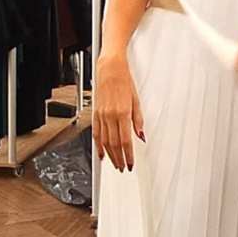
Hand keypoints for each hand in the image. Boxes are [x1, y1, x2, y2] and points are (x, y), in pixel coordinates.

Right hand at [93, 51, 143, 171]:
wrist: (110, 68)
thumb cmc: (124, 81)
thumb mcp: (136, 100)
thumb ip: (138, 121)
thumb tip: (141, 136)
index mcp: (123, 113)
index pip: (125, 141)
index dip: (128, 155)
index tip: (131, 164)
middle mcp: (111, 116)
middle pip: (114, 144)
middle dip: (119, 159)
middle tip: (124, 167)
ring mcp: (101, 115)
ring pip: (105, 141)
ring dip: (110, 155)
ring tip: (115, 164)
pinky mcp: (96, 113)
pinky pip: (96, 133)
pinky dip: (98, 146)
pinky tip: (102, 154)